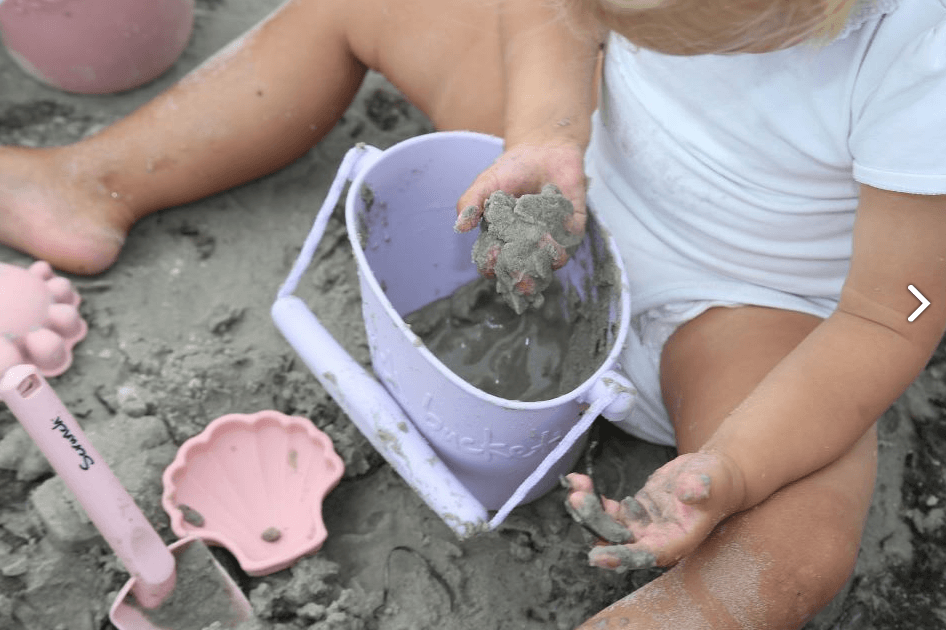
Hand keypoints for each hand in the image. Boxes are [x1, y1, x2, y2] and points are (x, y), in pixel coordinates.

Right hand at [455, 140, 586, 285]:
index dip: (492, 265)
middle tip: (519, 279)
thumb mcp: (486, 182)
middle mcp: (527, 244)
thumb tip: (459, 225)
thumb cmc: (512, 168)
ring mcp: (551, 238)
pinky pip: (570, 241)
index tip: (491, 264)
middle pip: (524, 268)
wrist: (545, 149)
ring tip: (537, 256)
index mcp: (503, 238)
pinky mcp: (572, 228)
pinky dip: (565, 243)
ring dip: (544, 261)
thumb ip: (471, 202)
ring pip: (549, 259)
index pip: (496, 260)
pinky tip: (556, 240)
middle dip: (522, 276)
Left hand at [563, 451, 745, 570]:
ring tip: (574, 486)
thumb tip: (689, 492)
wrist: (712, 475)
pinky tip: (577, 479)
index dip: (621, 556)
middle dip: (595, 523)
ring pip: (607, 526)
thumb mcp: (711, 480)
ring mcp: (642, 527)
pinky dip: (592, 498)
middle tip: (578, 499)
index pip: (646, 555)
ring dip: (588, 510)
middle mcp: (655, 540)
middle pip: (618, 540)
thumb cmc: (716, 481)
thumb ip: (700, 488)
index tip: (596, 555)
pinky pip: (607, 510)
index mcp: (676, 541)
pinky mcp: (633, 512)